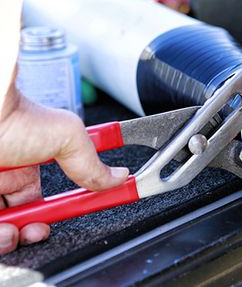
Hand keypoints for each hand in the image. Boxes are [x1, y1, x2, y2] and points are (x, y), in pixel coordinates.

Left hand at [0, 88, 128, 253]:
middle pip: (25, 217)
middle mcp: (6, 179)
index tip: (76, 216)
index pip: (51, 197)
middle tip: (39, 229)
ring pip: (8, 226)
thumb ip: (93, 161)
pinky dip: (1, 236)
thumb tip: (118, 177)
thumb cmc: (14, 115)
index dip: (65, 210)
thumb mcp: (67, 135)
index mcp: (30, 166)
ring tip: (20, 231)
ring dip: (17, 235)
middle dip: (35, 229)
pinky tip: (6, 230)